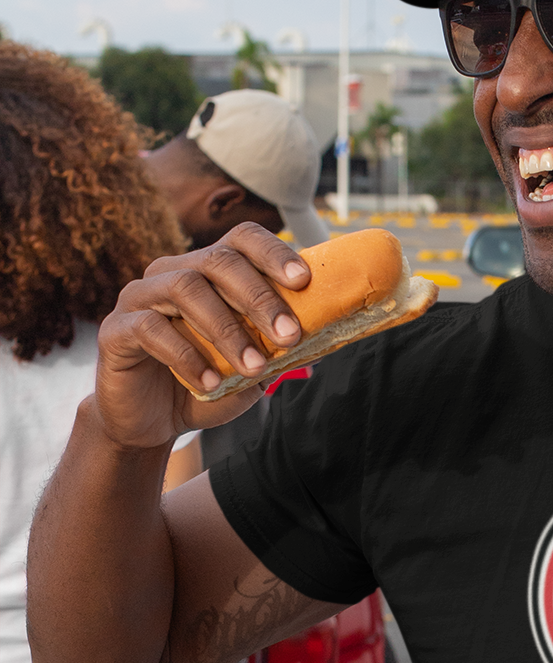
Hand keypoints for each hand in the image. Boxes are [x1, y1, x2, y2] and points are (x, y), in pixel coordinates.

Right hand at [94, 224, 311, 448]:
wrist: (152, 423)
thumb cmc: (207, 385)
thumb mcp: (252, 367)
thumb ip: (279, 347)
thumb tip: (327, 330)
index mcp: (207, 271)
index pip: (240, 240)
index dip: (273, 252)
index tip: (303, 281)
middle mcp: (172, 273)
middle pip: (217, 260)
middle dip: (259, 297)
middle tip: (290, 336)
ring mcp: (140, 297)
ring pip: (185, 288)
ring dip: (226, 330)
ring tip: (254, 368)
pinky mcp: (116, 329)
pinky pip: (151, 330)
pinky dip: (187, 357)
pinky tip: (210, 383)